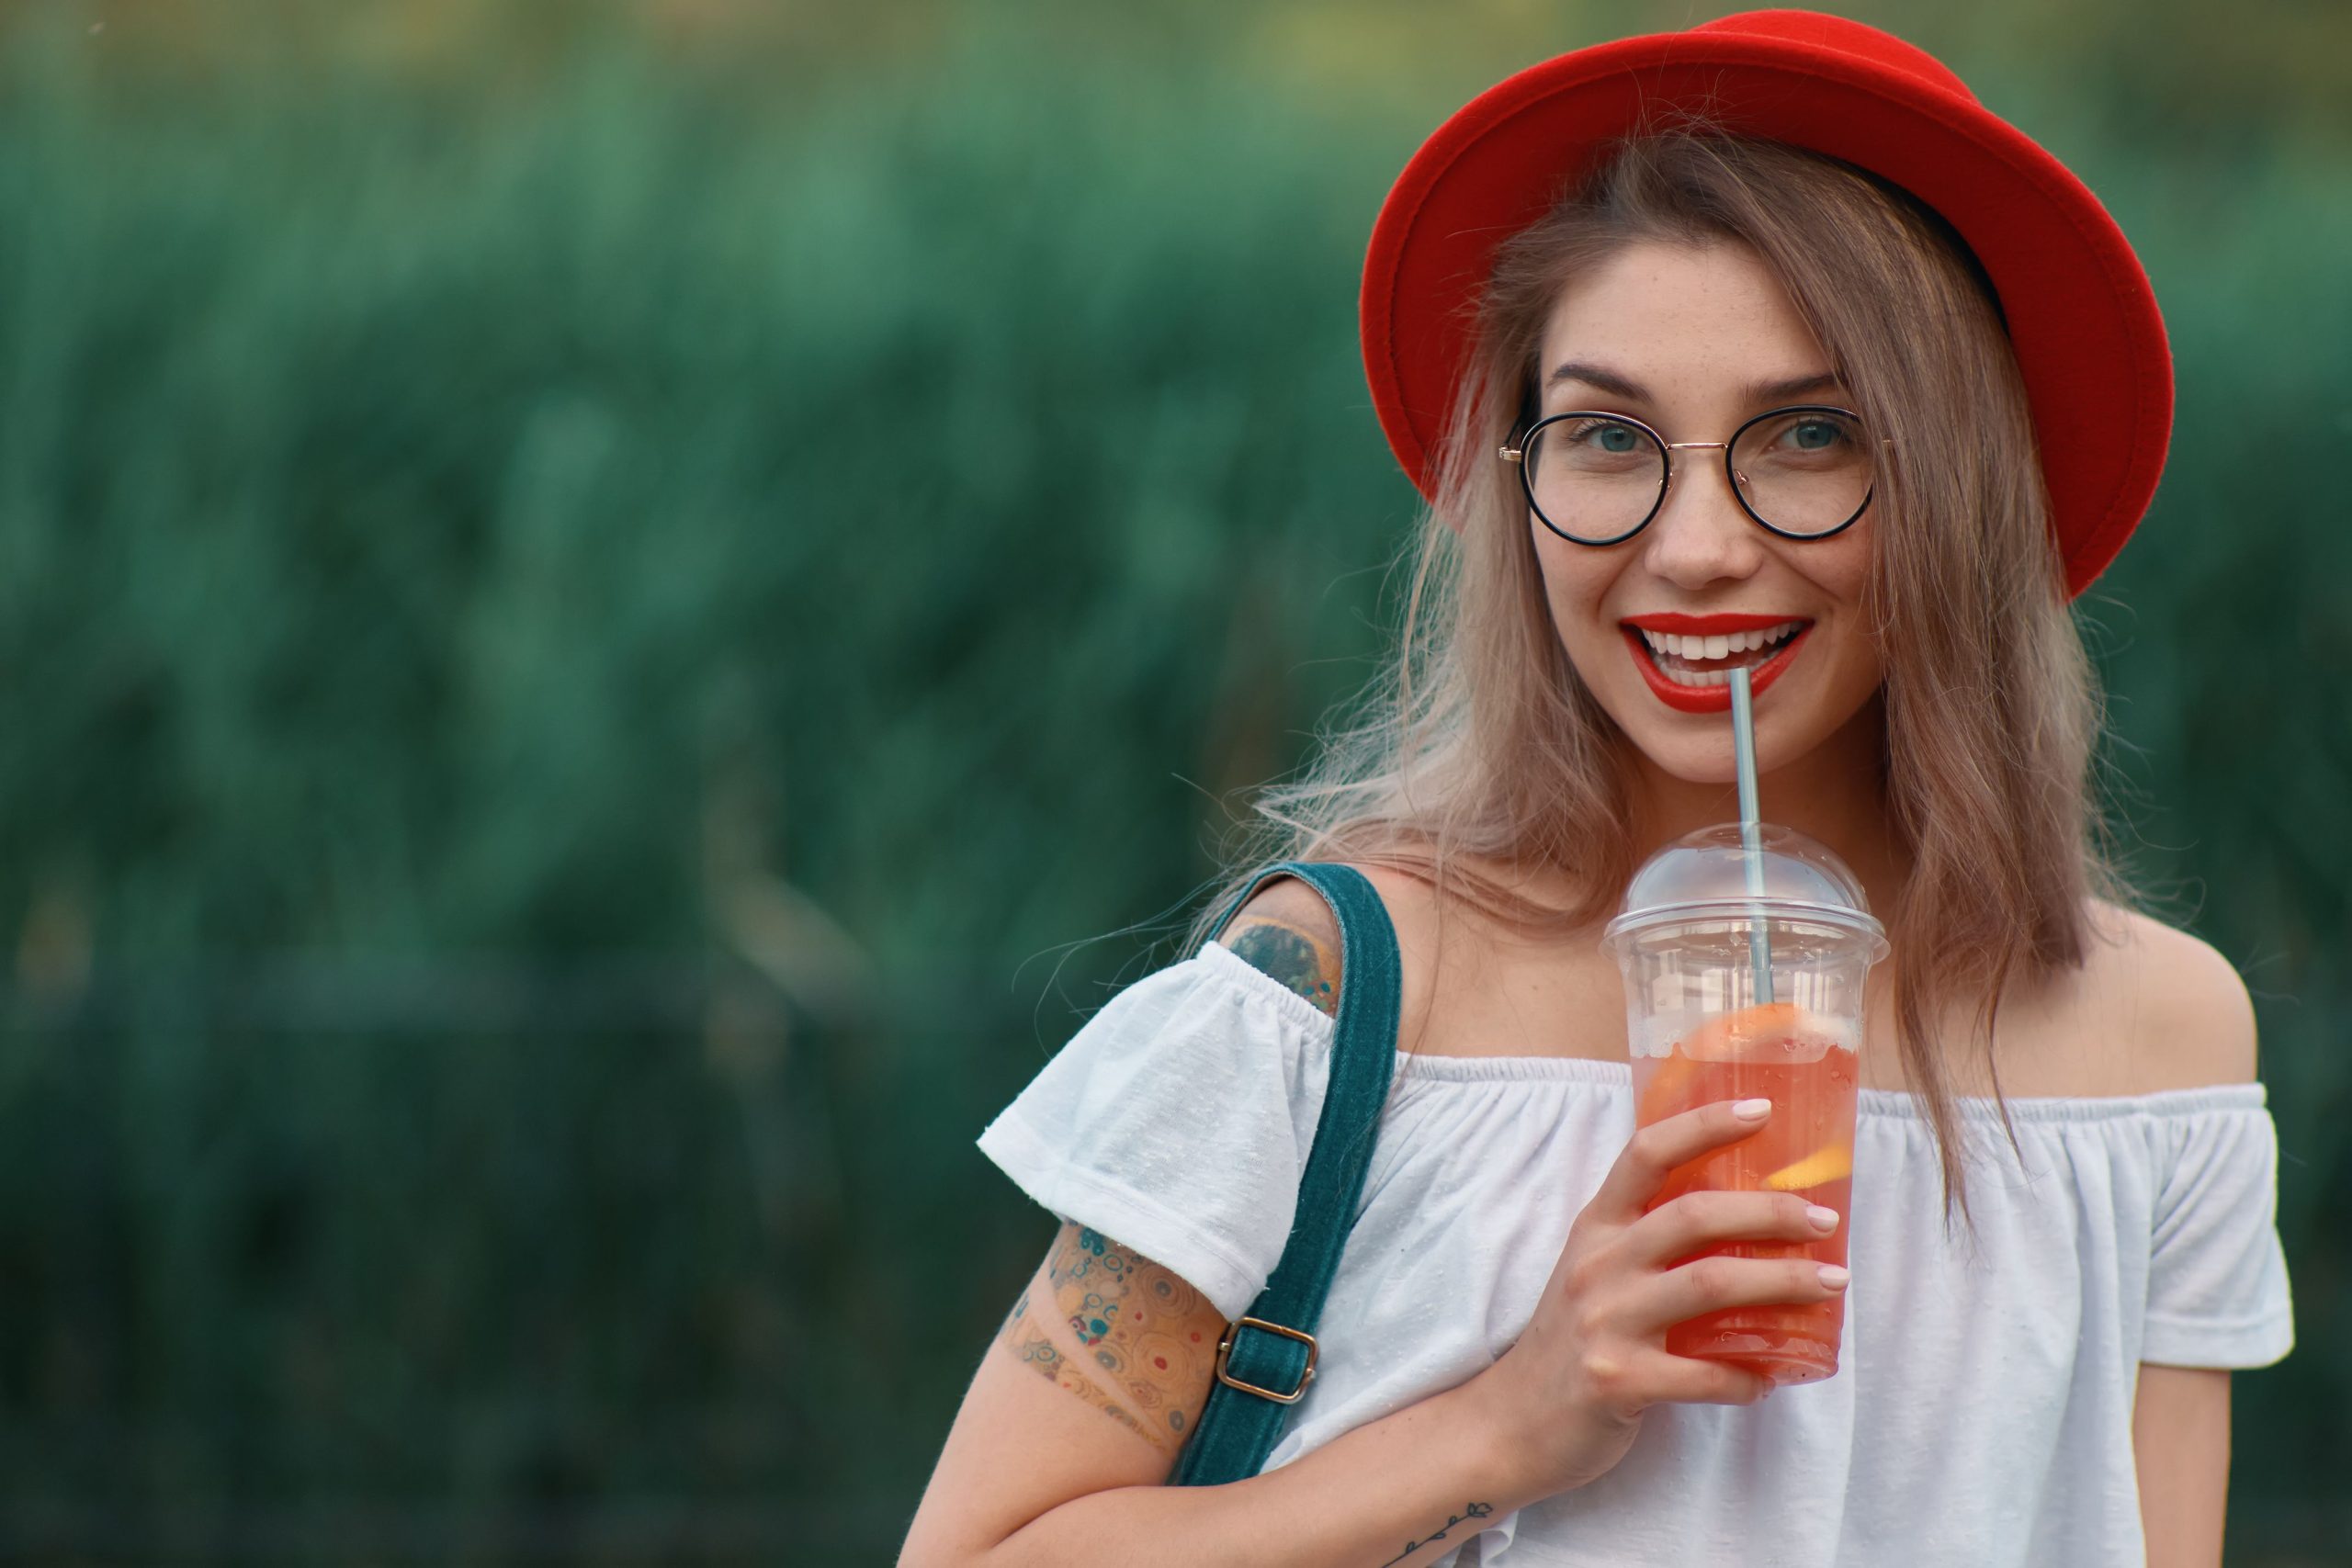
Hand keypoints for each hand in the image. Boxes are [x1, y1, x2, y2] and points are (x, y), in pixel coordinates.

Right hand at [1463, 1098, 1850, 1499]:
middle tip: (1824, 1221)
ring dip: (1781, 1283)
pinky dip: (1745, 1377)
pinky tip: (1768, 1379)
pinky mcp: (1617, 1381)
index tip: (1762, 1111)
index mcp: (1596, 1228)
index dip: (1704, 1125)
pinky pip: (1702, 1375)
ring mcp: (1604, 1321)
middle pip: (1693, 1216)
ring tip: (1830, 1284)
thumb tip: (1745, 1226)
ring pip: (1709, 1284)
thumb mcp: (1594, 1274)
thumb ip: (1647, 1245)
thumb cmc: (1571, 1342)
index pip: (1646, 1153)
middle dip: (1770, 1213)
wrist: (1512, 1423)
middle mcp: (1598, 1264)